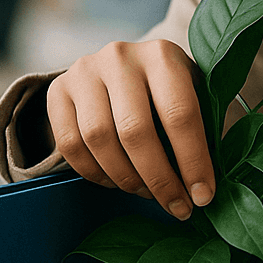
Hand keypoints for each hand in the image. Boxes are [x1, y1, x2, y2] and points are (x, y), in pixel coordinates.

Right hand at [46, 40, 215, 219]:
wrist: (122, 66)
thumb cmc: (168, 91)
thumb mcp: (194, 96)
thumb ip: (203, 132)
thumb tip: (205, 188)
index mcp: (163, 55)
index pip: (179, 114)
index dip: (193, 162)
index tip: (202, 196)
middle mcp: (120, 57)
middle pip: (135, 131)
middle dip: (159, 180)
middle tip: (176, 207)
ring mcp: (84, 71)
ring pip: (99, 139)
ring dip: (125, 178)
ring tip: (146, 193)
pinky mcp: (57, 90)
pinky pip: (70, 144)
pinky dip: (94, 173)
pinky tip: (116, 182)